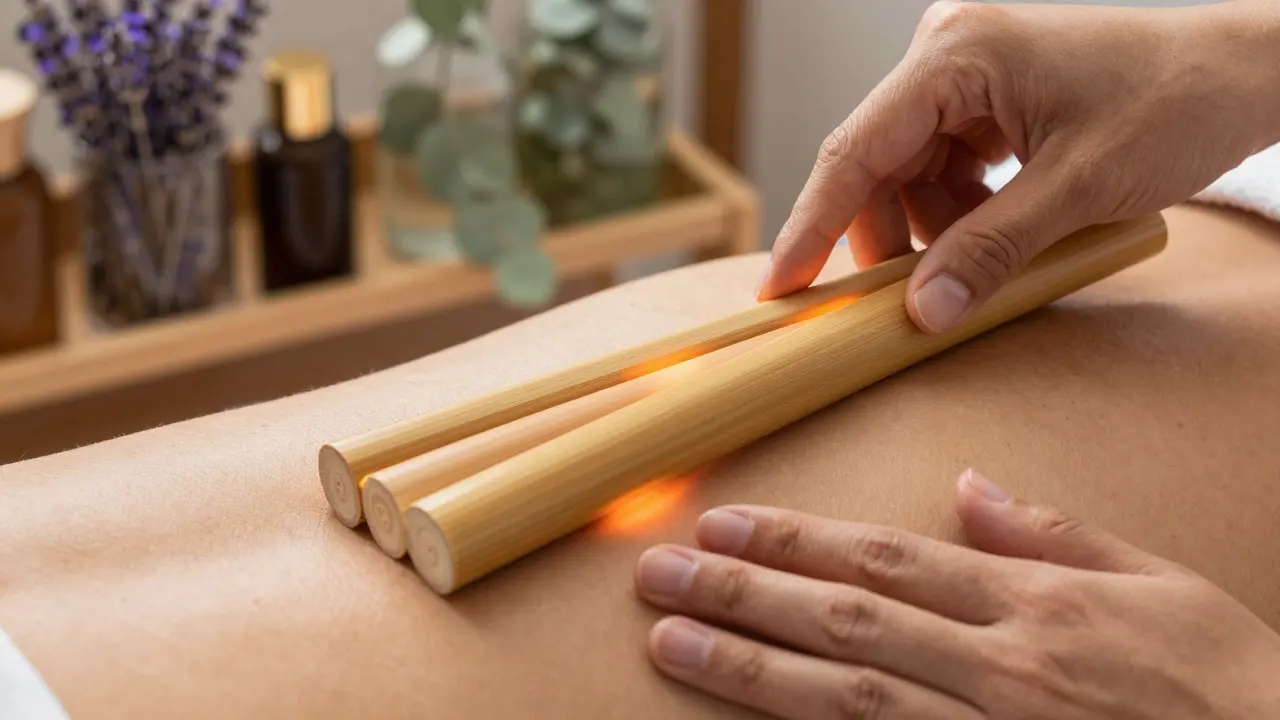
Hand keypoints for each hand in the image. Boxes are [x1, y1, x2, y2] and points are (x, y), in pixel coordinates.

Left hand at [633, 469, 1279, 718]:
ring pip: (847, 696)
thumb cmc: (1227, 683)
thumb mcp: (1157, 583)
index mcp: (1032, 606)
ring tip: (672, 640)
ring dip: (751, 666)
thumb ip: (1051, 535)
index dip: (797, 538)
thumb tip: (971, 486)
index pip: (887, 558)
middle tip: (659, 571)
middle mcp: (998, 669)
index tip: (726, 519)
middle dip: (745, 591)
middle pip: (845, 620)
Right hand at [758, 0, 1279, 333]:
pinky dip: (957, 215)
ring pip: (906, 175)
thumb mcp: (1078, 189)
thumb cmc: (1177, 100)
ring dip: (929, 233)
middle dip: (886, 240)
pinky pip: (942, 169)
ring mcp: (965, 75)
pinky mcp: (985, 99)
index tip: (780, 289)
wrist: (1245, 70)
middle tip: (895, 307)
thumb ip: (990, 251)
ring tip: (972, 269)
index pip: (854, 149)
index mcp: (955, 54)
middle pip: (874, 166)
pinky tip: (992, 238)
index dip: (810, 225)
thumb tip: (921, 313)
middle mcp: (946, 54)